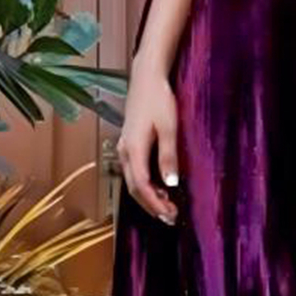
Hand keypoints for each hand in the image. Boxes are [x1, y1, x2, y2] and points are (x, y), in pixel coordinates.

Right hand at [117, 61, 179, 223]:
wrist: (146, 78)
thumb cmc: (159, 99)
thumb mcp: (169, 127)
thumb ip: (169, 156)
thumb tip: (171, 184)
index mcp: (134, 149)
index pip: (141, 186)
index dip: (155, 204)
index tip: (169, 214)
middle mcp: (125, 152)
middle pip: (134, 188)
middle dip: (151, 206)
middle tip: (170, 217)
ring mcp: (124, 148)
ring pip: (132, 181)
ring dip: (147, 197)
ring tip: (166, 207)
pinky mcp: (128, 144)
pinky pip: (134, 172)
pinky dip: (145, 185)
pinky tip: (159, 188)